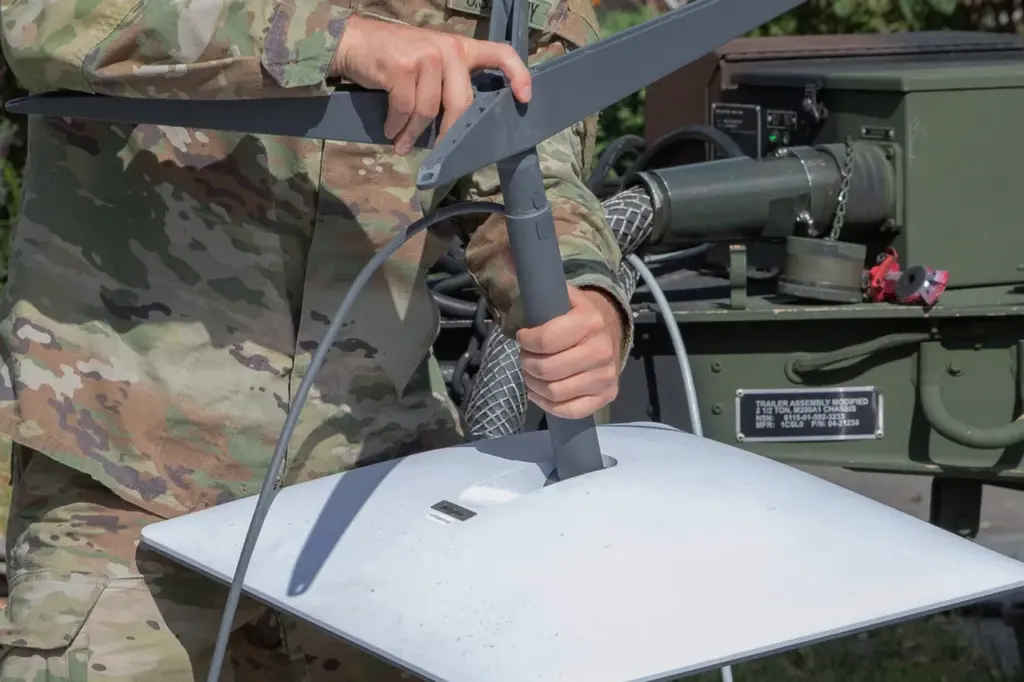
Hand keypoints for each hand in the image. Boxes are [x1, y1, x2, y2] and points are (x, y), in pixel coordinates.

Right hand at [331, 16, 531, 155]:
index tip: (524, 99)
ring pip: (429, 111)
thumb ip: (448, 83)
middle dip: (449, 133)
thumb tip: (460, 127)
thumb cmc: (393, 59)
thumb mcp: (428, 63)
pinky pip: (405, 109)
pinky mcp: (402, 67)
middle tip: (438, 150)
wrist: (353, 43)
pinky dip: (396, 125)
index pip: (500, 53)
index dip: (518, 75)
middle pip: (461, 103)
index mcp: (460, 48)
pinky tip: (390, 129)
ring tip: (400, 142)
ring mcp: (426, 56)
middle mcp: (448, 48)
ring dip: (412, 133)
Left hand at [517, 287, 625, 419]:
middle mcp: (602, 351)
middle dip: (527, 363)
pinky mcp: (606, 396)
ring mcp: (606, 377)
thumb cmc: (578, 314)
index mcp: (591, 322)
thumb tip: (515, 267)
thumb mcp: (564, 296)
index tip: (523, 337)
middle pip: (547, 370)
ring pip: (555, 392)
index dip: (526, 341)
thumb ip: (543, 288)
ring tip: (531, 373)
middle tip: (525, 356)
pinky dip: (547, 404)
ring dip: (533, 384)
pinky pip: (569, 411)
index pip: (545, 340)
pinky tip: (539, 392)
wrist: (611, 330)